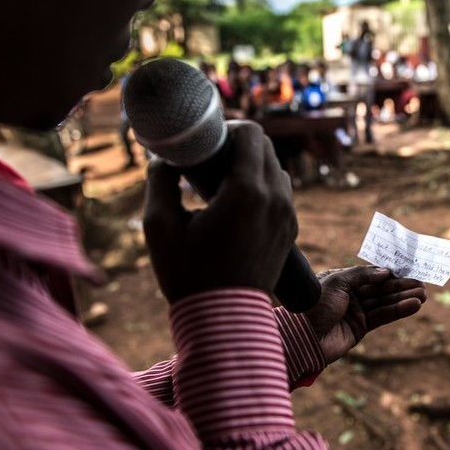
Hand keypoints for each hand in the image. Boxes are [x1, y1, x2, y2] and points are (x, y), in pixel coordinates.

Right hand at [143, 121, 295, 302]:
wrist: (225, 321)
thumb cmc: (188, 276)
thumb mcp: (160, 226)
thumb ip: (160, 181)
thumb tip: (163, 158)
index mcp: (248, 191)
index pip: (251, 133)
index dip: (227, 128)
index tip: (206, 141)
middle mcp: (276, 198)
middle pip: (265, 146)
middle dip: (238, 143)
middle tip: (209, 158)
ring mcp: (287, 215)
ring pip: (275, 168)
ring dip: (251, 164)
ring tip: (222, 180)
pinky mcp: (290, 230)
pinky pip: (281, 192)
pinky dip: (262, 185)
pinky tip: (237, 202)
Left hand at [305, 266, 426, 363]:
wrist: (302, 335)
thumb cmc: (315, 303)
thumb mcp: (337, 281)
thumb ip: (361, 275)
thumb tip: (385, 271)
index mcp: (341, 280)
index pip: (369, 274)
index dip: (388, 273)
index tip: (407, 269)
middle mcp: (349, 295)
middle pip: (380, 288)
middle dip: (401, 286)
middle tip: (422, 283)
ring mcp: (355, 311)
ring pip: (384, 302)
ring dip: (404, 298)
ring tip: (423, 294)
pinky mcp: (360, 328)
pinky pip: (383, 316)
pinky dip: (398, 310)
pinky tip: (413, 305)